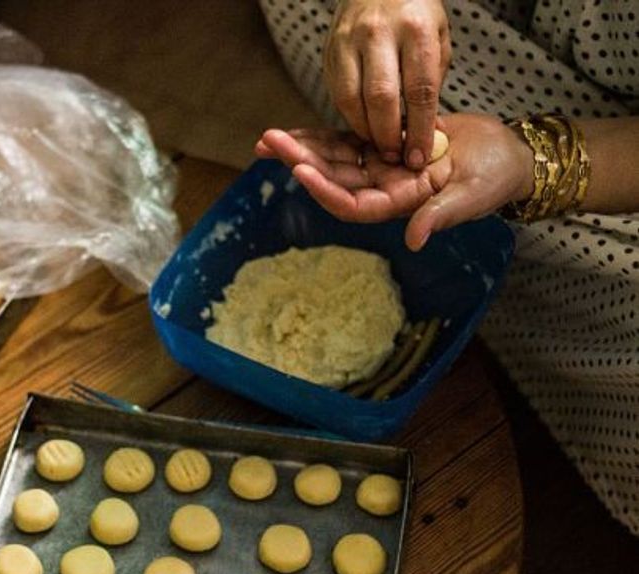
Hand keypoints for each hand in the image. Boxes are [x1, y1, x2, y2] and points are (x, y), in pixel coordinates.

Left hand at [254, 114, 534, 250]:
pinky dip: (322, 136)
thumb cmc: (495, 178)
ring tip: (269, 137)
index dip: (325, 190)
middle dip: (300, 160)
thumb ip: (441, 216)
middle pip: (334, 178)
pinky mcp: (384, 146)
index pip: (353, 204)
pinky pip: (347, 141)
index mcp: (400, 204)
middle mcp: (383, 189)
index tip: (300, 171)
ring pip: (334, 160)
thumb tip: (415, 240)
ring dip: (302, 149)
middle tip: (269, 142)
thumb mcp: (472, 196)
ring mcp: (381, 168)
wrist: (507, 154)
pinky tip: (297, 130)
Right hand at [324, 0, 450, 169]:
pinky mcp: (329, 52)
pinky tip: (363, 125)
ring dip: (364, 130)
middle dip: (388, 135)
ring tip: (378, 145)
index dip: (419, 129)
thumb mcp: (438, 38)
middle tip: (395, 157)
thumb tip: (427, 132)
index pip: (419, 90)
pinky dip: (350, 116)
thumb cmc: (415, 16)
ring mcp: (348, 42)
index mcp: (415, 29)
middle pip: (381, 97)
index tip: (419, 157)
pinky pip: (337, 94)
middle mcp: (378, 33)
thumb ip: (431, 82)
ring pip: (351, 99)